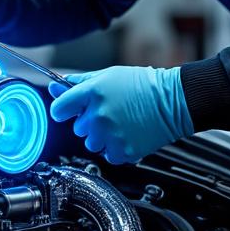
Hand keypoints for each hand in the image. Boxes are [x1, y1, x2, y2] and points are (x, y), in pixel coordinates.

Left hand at [49, 66, 193, 163]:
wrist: (174, 101)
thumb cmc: (143, 85)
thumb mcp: (108, 75)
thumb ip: (79, 83)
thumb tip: (56, 87)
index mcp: (93, 93)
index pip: (59, 109)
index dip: (63, 110)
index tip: (68, 111)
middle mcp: (99, 115)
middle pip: (77, 128)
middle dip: (89, 122)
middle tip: (110, 112)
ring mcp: (110, 135)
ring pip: (91, 143)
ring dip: (102, 137)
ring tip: (121, 123)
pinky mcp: (123, 151)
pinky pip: (108, 155)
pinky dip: (116, 148)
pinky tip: (128, 134)